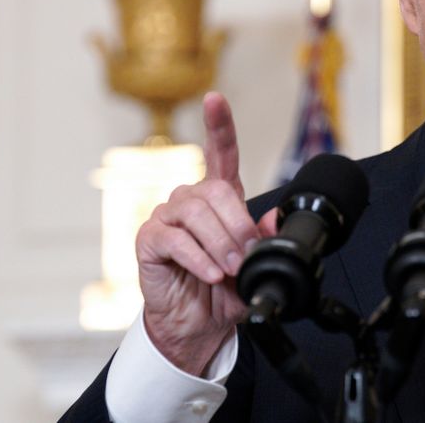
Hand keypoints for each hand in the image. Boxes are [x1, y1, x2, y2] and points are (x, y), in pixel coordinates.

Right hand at [135, 92, 278, 375]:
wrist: (198, 326)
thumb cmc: (224, 291)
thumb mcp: (255, 265)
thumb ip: (266, 240)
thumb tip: (275, 219)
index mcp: (218, 199)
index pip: (218, 153)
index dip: (218, 125)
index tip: (216, 99)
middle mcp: (190, 201)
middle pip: (214, 190)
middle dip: (236, 224)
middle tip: (244, 255)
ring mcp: (166, 218)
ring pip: (196, 213)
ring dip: (219, 243)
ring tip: (227, 268)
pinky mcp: (148, 240)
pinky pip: (174, 239)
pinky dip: (197, 257)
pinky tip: (208, 273)